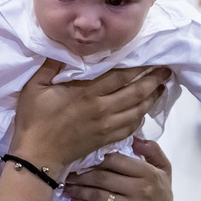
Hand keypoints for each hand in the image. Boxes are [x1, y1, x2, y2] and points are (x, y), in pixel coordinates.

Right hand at [10, 61, 170, 172]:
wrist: (37, 156)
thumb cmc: (34, 119)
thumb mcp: (35, 87)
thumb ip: (51, 65)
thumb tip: (63, 45)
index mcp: (87, 92)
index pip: (120, 76)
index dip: (139, 67)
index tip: (153, 58)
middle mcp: (102, 108)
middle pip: (135, 93)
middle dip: (153, 81)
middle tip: (167, 71)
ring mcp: (106, 125)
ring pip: (137, 110)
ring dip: (152, 98)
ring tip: (161, 88)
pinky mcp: (106, 139)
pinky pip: (131, 127)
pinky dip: (141, 117)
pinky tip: (144, 110)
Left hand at [62, 138, 175, 200]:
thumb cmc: (161, 196)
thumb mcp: (164, 170)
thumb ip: (152, 151)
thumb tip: (135, 137)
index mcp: (148, 173)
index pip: (115, 160)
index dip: (95, 159)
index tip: (80, 158)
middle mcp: (141, 189)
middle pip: (102, 178)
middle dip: (81, 175)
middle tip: (67, 173)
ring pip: (98, 195)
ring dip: (78, 191)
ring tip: (66, 187)